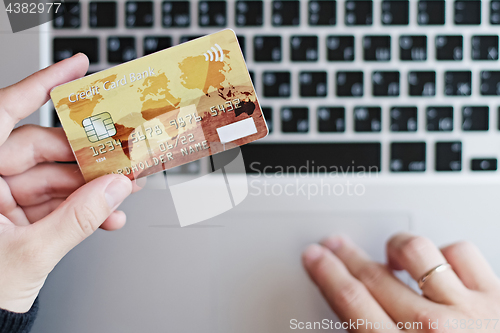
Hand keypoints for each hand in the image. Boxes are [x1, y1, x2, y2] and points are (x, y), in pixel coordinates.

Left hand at [0, 54, 132, 312]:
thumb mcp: (30, 255)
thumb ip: (78, 219)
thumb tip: (114, 190)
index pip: (3, 114)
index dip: (40, 84)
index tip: (75, 67)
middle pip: (41, 150)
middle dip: (88, 157)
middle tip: (123, 155)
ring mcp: (0, 201)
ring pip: (53, 179)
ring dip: (92, 187)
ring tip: (123, 191)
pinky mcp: (14, 219)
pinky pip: (53, 204)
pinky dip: (81, 210)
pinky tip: (106, 216)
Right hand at [302, 233, 499, 331]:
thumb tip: (349, 324)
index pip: (351, 300)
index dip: (326, 274)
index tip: (315, 258)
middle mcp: (433, 328)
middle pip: (374, 274)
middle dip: (346, 255)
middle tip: (334, 245)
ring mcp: (468, 309)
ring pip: (416, 252)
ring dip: (394, 249)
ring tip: (388, 254)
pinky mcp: (498, 297)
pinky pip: (461, 253)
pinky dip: (444, 253)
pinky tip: (437, 263)